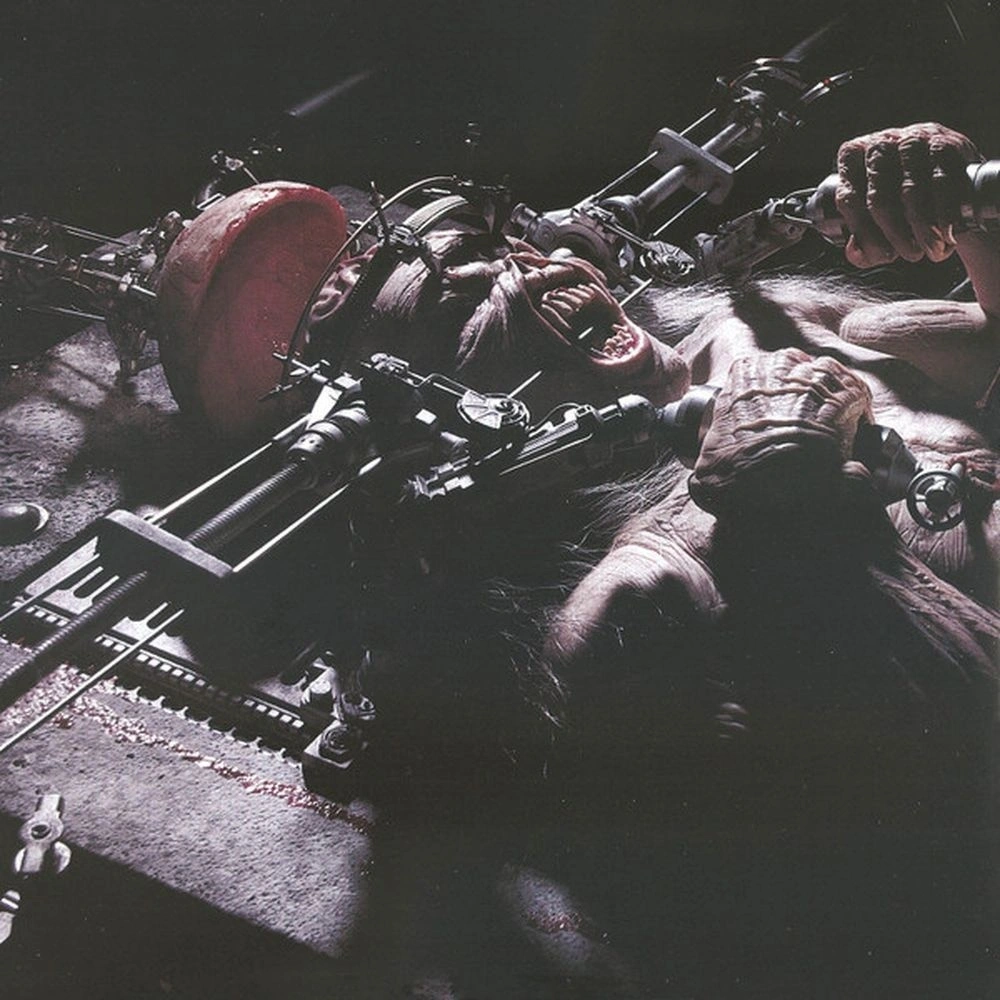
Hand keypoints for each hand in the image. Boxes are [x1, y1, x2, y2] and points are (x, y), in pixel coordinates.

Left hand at [835, 122, 981, 267]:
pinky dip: (944, 212)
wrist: (947, 173)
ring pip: (910, 191)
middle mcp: (878, 144)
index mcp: (851, 157)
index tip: (884, 255)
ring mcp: (911, 139)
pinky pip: (941, 181)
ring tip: (932, 250)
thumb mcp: (877, 220)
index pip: (849, 200)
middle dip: (895, 235)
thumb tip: (856, 252)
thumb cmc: (901, 200)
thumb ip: (861, 243)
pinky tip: (947, 231)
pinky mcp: (942, 143)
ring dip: (922, 228)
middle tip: (910, 256)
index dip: (865, 234)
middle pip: (879, 198)